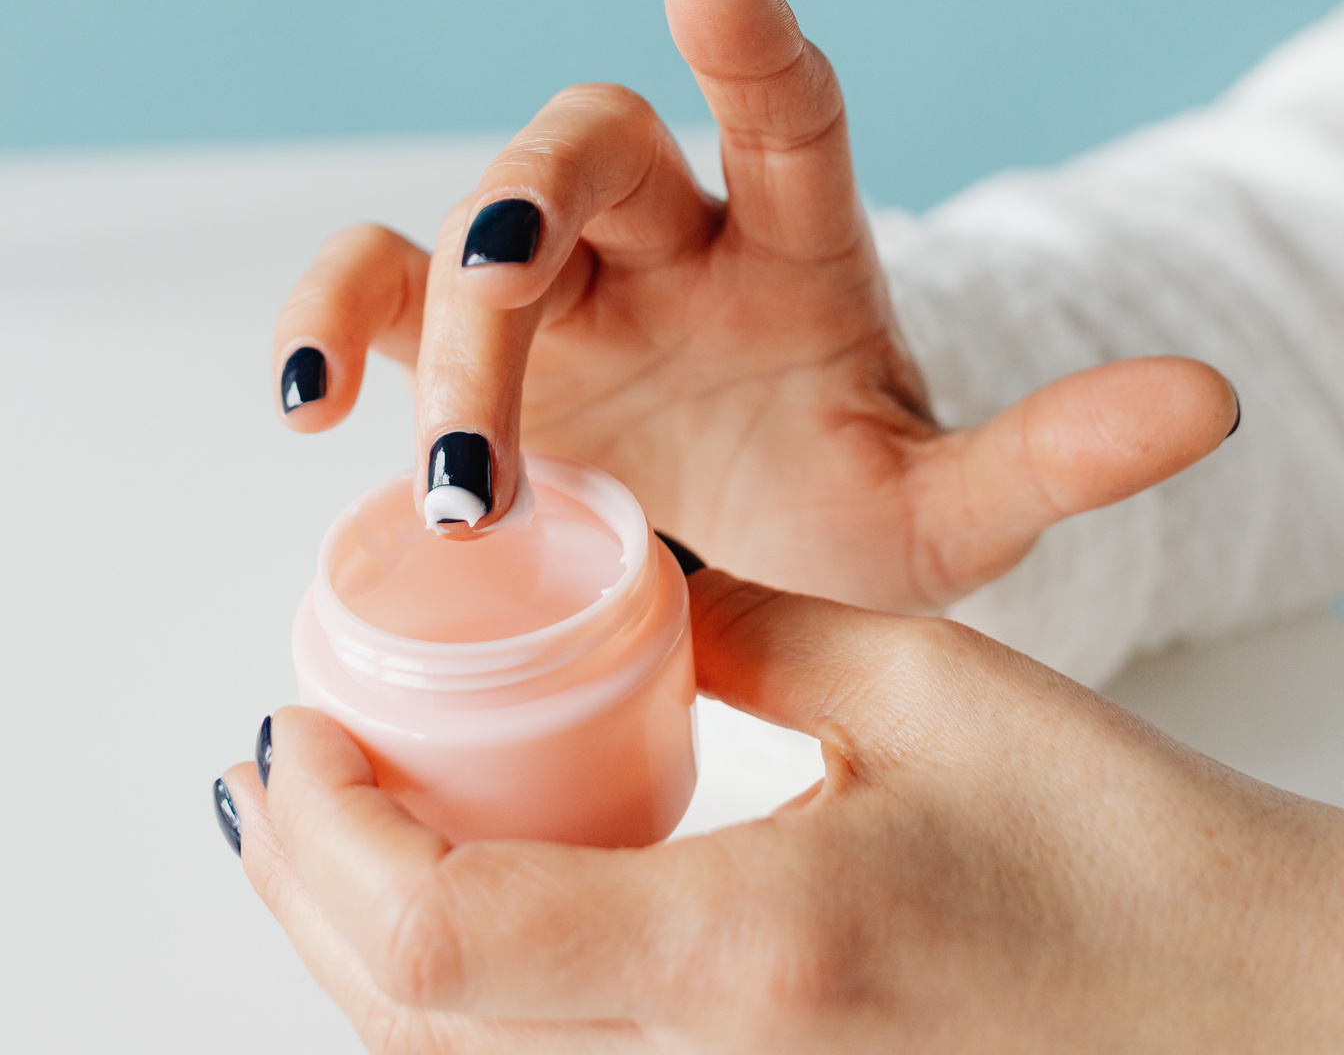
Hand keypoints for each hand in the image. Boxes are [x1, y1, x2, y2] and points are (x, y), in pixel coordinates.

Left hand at [221, 571, 1343, 1052]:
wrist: (1245, 1012)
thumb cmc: (1118, 851)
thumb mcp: (925, 680)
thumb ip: (741, 626)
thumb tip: (627, 576)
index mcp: (745, 951)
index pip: (437, 937)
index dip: (328, 834)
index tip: (297, 723)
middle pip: (407, 1030)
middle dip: (304, 890)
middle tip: (274, 764)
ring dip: (356, 952)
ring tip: (331, 825)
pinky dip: (449, 1001)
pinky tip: (459, 899)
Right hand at [272, 0, 1235, 608]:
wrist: (740, 564)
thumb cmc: (841, 513)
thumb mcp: (950, 513)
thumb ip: (1060, 456)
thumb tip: (1215, 398)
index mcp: (795, 240)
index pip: (783, 107)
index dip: (747, 42)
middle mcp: (668, 231)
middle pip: (585, 148)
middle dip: (529, 226)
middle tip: (508, 374)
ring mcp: (561, 280)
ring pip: (468, 219)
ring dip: (435, 322)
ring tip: (452, 473)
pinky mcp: (462, 340)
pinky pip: (372, 286)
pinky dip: (329, 316)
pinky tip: (306, 394)